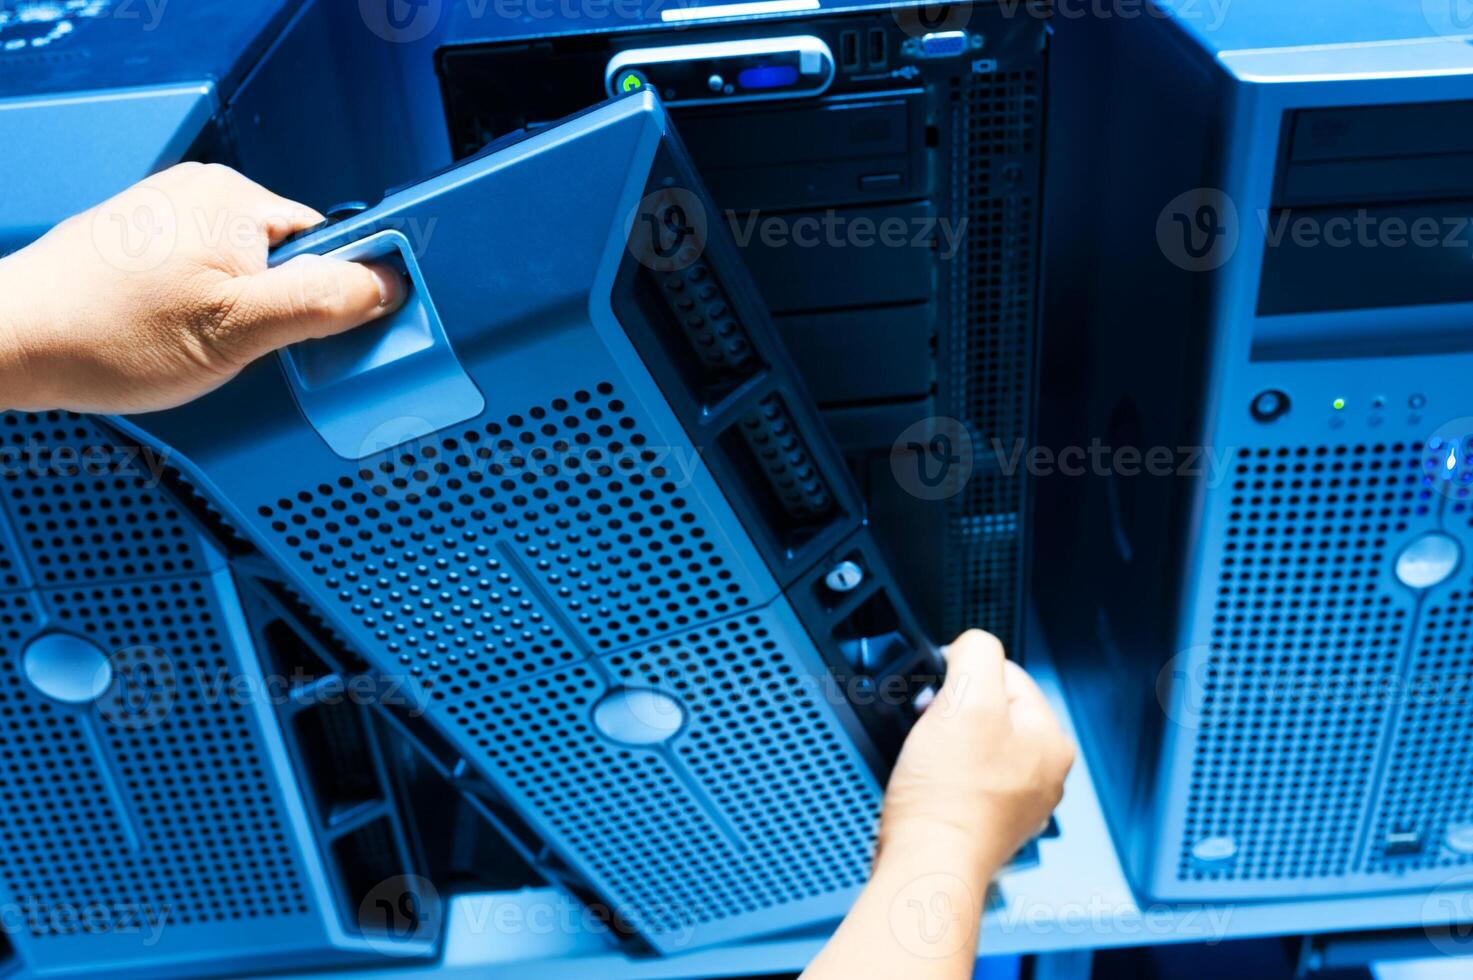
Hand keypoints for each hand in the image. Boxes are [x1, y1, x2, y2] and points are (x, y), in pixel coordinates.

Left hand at [0, 162, 404, 413]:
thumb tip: (388, 283)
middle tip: (245, 345)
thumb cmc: (111, 333)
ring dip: (244, 312)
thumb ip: (323, 302)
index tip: (317, 333)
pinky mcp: (150, 237)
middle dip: (282, 308)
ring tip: (199, 338)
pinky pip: (213, 271)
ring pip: (252, 269)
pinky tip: (177, 331)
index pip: (331, 243)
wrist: (19, 342)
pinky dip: (208, 306)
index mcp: (237, 198)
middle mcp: (206, 191)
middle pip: (293, 257)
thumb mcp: (239, 329)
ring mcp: (174, 211)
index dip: (334, 294)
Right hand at [805, 631, 1073, 978]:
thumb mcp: (968, 697)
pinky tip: (929, 786)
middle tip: (931, 731)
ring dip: (944, 744)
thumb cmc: (950, 796)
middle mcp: (1042, 773)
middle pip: (988, 709)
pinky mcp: (983, 822)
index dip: (963, 675)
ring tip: (928, 761)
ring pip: (972, 744)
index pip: (1005, 673)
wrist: (927, 864)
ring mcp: (1015, 802)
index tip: (938, 696)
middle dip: (952, 711)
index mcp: (1051, 740)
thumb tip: (969, 648)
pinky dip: (941, 776)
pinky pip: (961, 779)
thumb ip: (976, 652)